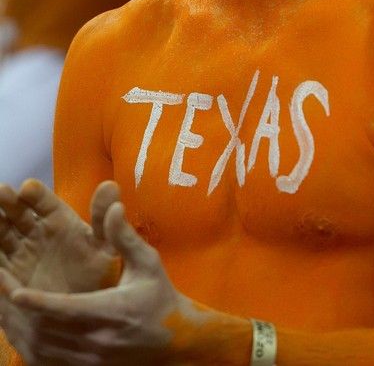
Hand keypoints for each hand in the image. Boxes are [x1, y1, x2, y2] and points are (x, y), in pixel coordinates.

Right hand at [0, 180, 119, 293]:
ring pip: (1, 232)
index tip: (28, 187)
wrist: (81, 314)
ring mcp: (17, 251)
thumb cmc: (95, 275)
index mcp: (57, 219)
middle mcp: (34, 231)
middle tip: (1, 191)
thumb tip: (110, 185)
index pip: (43, 201)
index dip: (35, 194)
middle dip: (7, 200)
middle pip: (16, 212)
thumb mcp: (103, 247)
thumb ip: (104, 220)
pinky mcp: (7, 274)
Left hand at [2, 202, 198, 365]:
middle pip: (48, 331)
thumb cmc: (159, 295)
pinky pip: (48, 360)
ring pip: (43, 349)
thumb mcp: (147, 262)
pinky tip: (16, 325)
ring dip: (19, 327)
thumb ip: (125, 237)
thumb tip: (114, 206)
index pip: (68, 309)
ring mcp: (90, 359)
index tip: (15, 290)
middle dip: (18, 312)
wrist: (175, 340)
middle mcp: (97, 340)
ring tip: (0, 300)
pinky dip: (28, 344)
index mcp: (112, 311)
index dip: (40, 302)